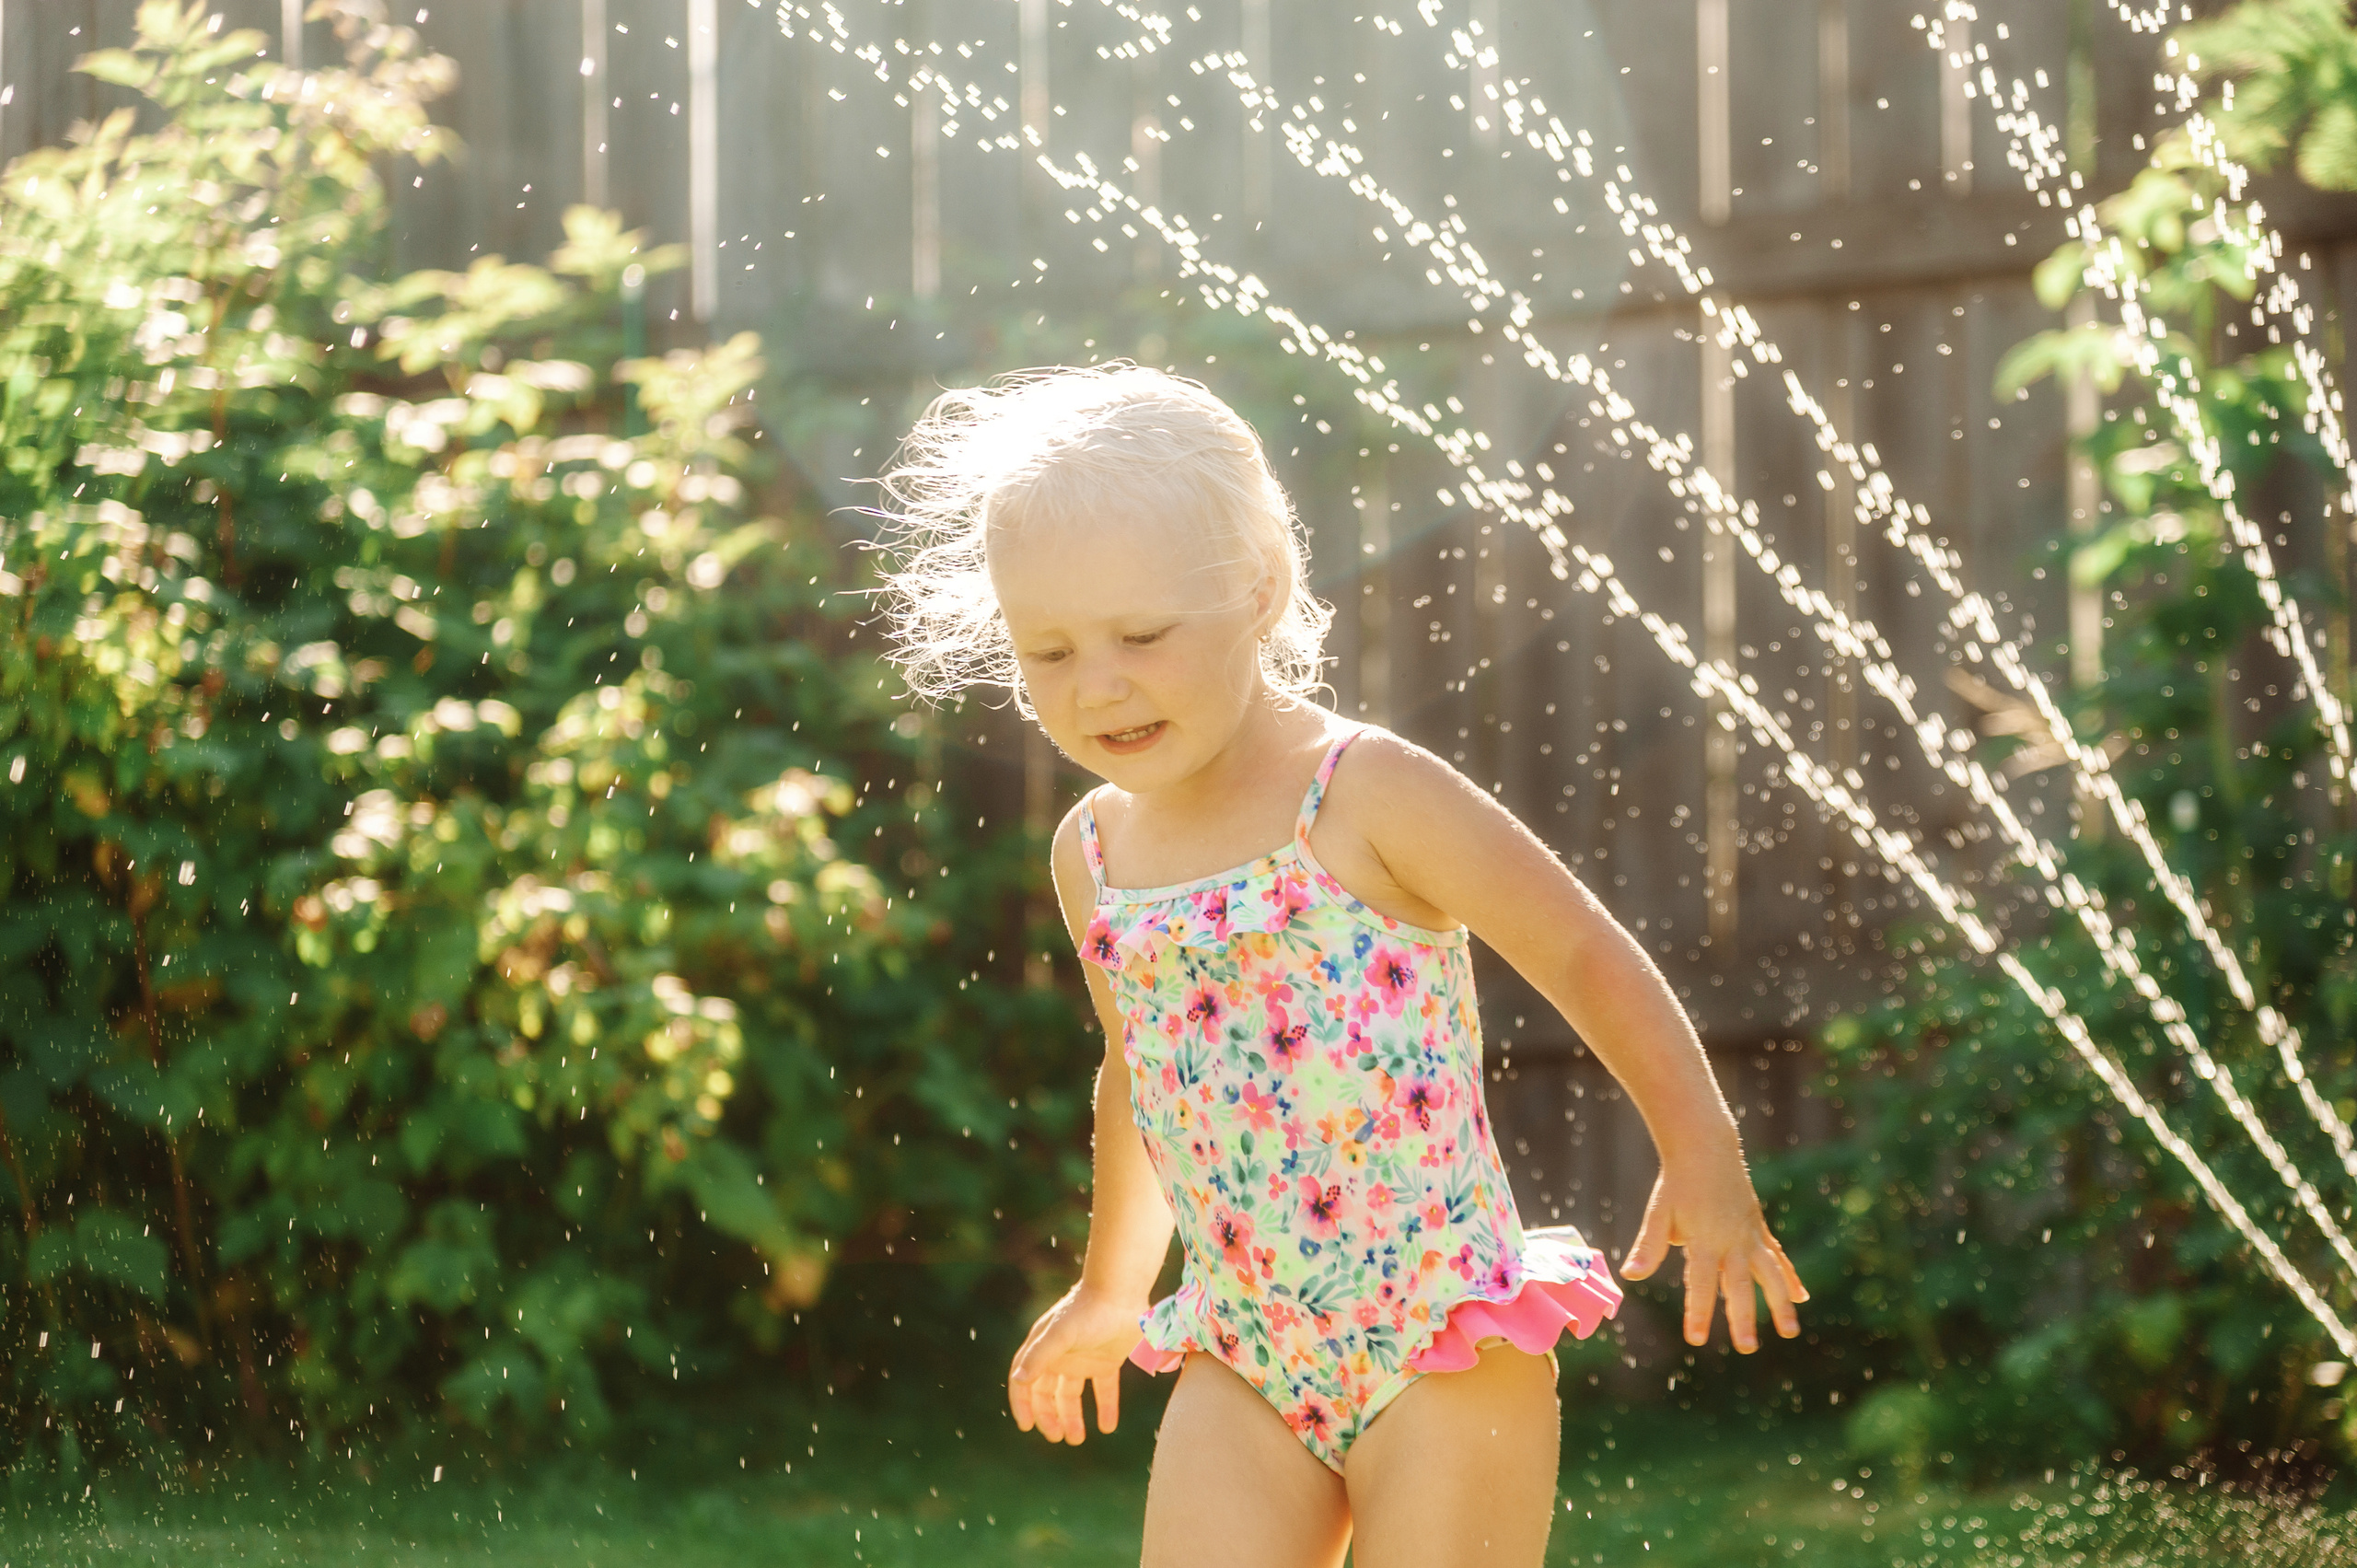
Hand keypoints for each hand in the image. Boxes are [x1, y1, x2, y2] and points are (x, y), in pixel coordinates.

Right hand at [1007, 1283, 1143, 1445]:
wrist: (1121, 1292)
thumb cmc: (1086, 1310)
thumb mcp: (1060, 1334)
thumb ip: (1039, 1357)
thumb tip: (1017, 1380)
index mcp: (1043, 1348)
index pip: (1025, 1382)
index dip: (1023, 1404)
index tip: (1027, 1426)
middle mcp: (1061, 1356)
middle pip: (1048, 1394)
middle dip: (1049, 1416)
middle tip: (1057, 1437)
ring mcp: (1084, 1359)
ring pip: (1072, 1395)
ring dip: (1073, 1418)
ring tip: (1077, 1439)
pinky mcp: (1107, 1361)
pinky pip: (1104, 1390)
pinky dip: (1105, 1408)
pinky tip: (1107, 1427)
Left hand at [1620, 1147, 1808, 1353]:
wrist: (1705, 1148)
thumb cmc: (1676, 1184)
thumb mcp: (1659, 1213)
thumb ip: (1648, 1246)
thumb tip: (1629, 1275)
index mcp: (1704, 1240)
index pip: (1701, 1284)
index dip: (1698, 1312)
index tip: (1696, 1339)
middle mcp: (1731, 1241)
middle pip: (1739, 1285)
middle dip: (1743, 1317)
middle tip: (1746, 1347)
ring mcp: (1749, 1235)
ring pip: (1769, 1274)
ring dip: (1779, 1303)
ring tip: (1788, 1332)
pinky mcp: (1758, 1228)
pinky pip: (1777, 1257)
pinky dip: (1789, 1277)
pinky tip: (1801, 1298)